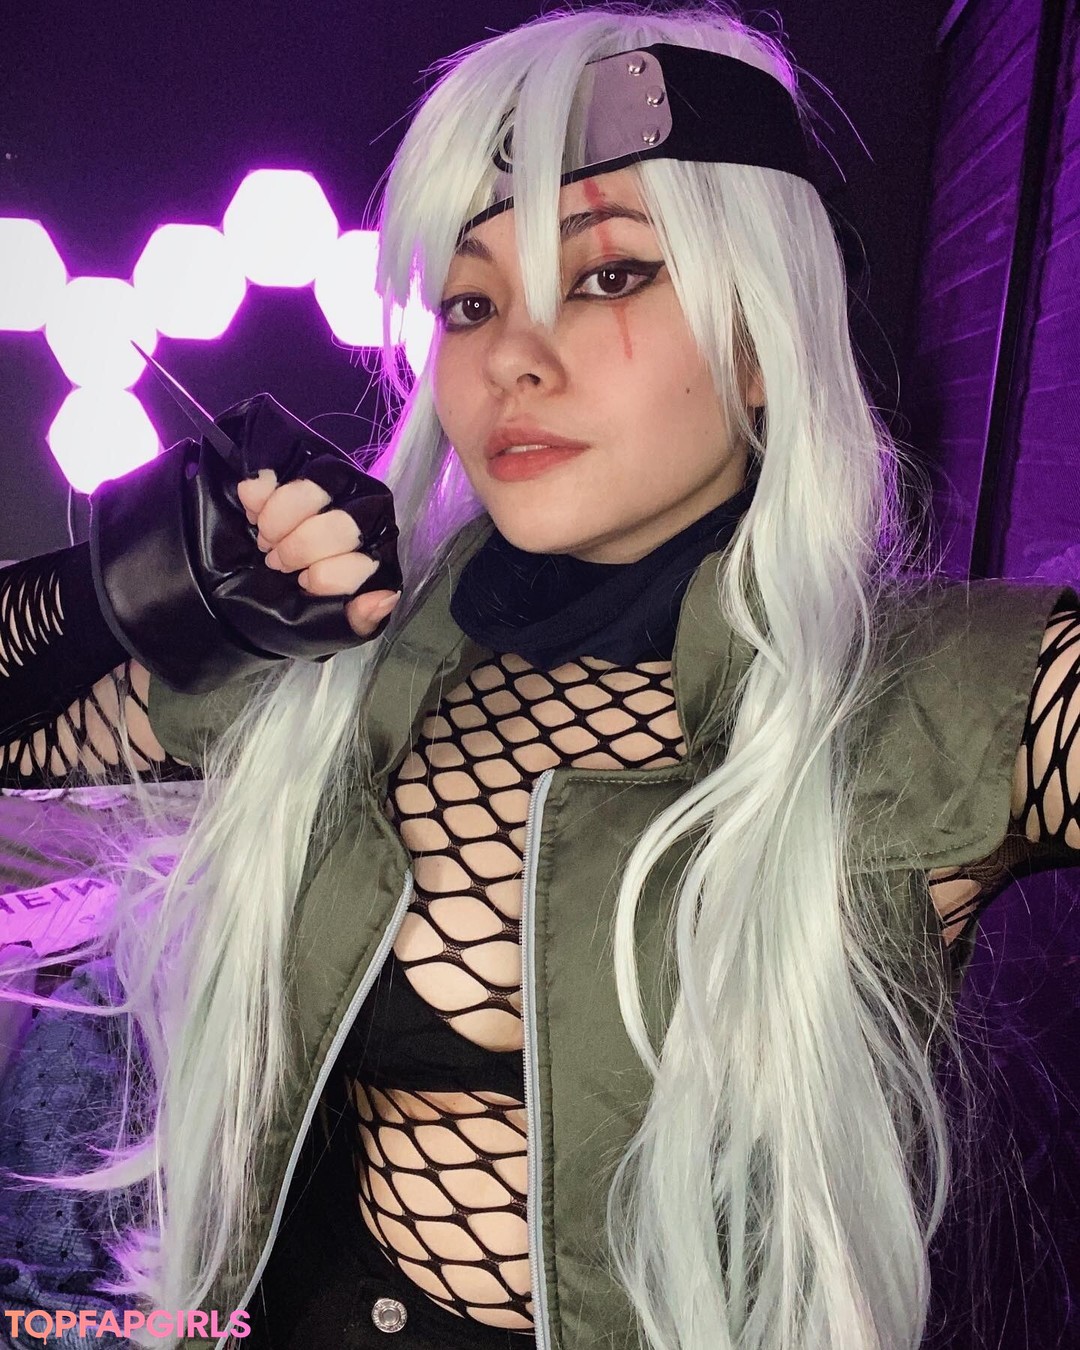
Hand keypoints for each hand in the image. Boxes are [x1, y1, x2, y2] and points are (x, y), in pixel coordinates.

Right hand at [237, 469, 401, 637]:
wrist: (224, 585)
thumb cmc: (282, 609)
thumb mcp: (322, 630)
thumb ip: (358, 620)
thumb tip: (387, 596)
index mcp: (377, 552)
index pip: (363, 559)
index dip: (324, 578)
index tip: (303, 585)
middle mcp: (363, 511)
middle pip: (343, 524)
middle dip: (299, 550)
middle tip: (277, 563)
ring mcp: (331, 480)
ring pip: (315, 486)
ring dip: (277, 521)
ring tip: (265, 539)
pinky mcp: (294, 460)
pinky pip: (280, 465)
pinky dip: (258, 493)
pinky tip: (252, 511)